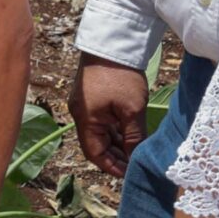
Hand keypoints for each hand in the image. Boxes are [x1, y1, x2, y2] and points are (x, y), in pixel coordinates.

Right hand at [70, 54, 151, 176]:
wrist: (111, 43)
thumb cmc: (121, 77)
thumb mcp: (132, 110)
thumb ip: (134, 137)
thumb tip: (137, 159)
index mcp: (86, 120)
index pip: (94, 154)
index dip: (111, 167)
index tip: (130, 174)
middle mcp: (80, 115)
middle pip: (96, 145)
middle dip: (116, 157)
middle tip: (137, 164)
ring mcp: (84, 106)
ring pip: (100, 134)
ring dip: (117, 144)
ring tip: (137, 151)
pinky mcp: (91, 98)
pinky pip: (101, 122)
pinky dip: (115, 131)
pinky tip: (130, 135)